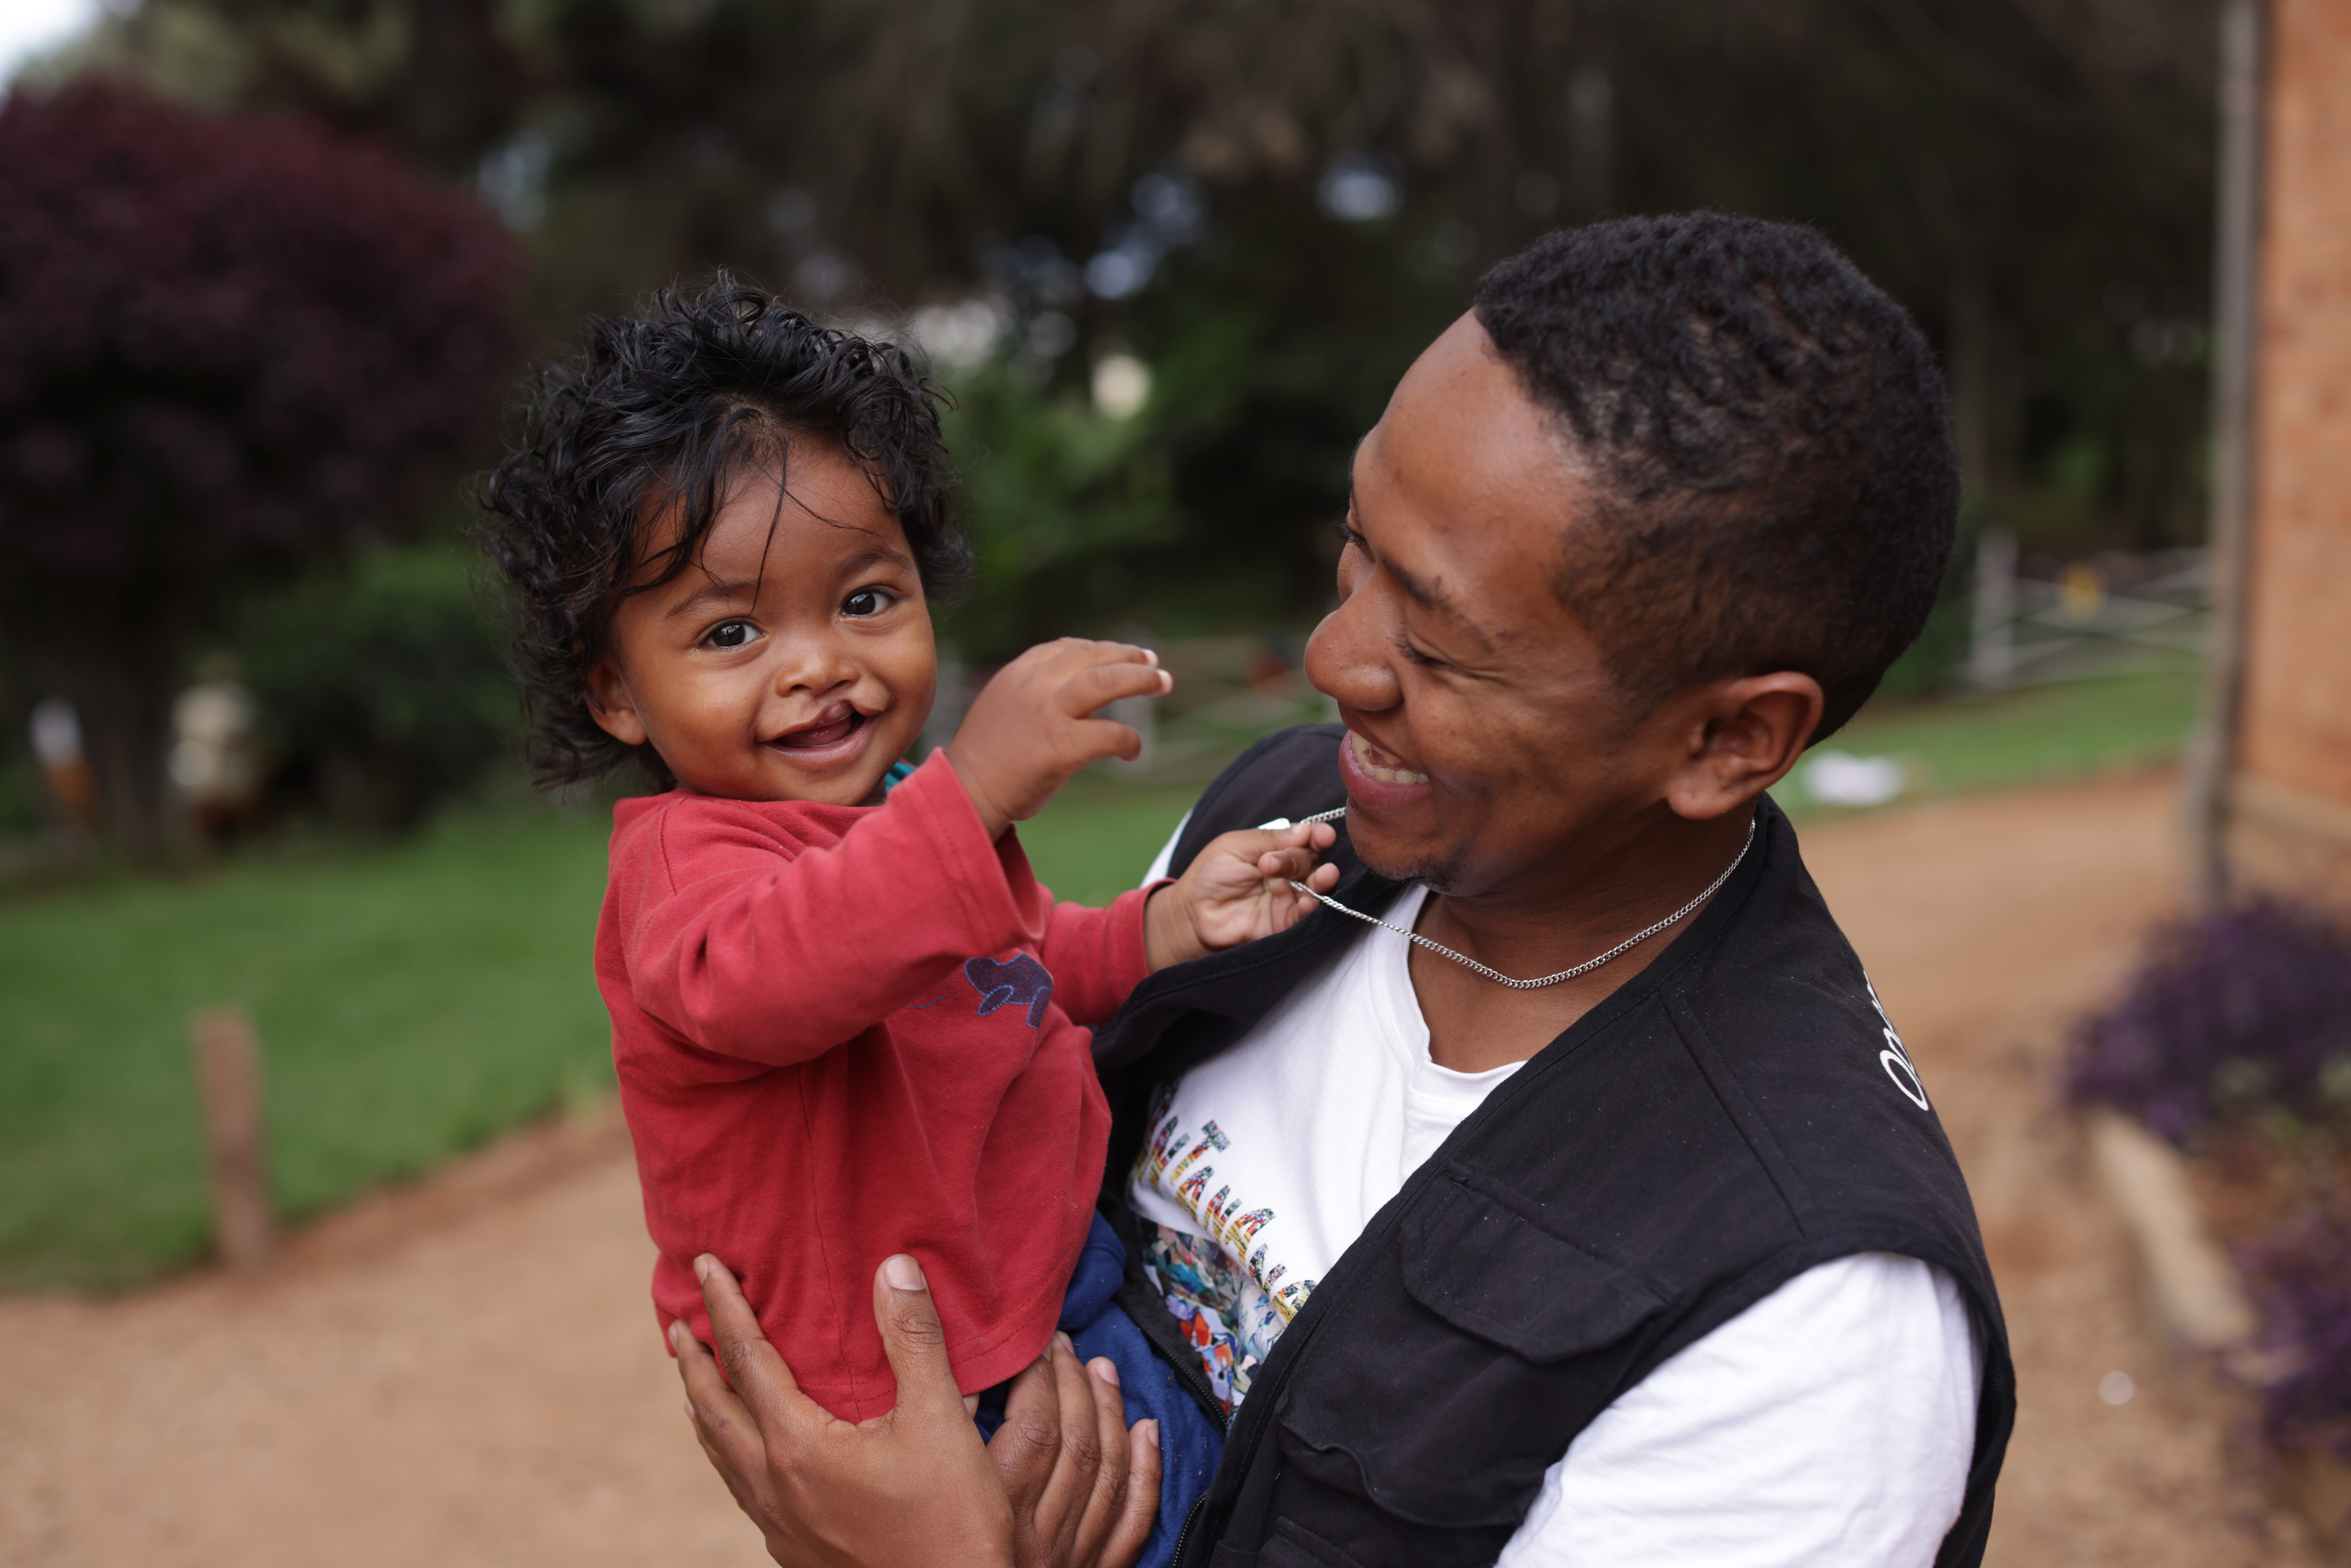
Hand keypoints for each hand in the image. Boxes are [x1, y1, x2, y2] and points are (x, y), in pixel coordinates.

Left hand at [675, 1251, 1160, 1567]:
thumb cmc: (950, 1522)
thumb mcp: (942, 1421)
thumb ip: (914, 1339)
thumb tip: (894, 1266)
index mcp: (798, 1446)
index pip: (747, 1358)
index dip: (725, 1307)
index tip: (705, 1265)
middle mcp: (775, 1486)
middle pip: (715, 1410)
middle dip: (695, 1361)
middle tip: (678, 1322)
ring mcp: (781, 1526)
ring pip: (723, 1456)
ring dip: (705, 1410)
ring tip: (696, 1387)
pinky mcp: (796, 1553)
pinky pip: (743, 1491)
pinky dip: (730, 1455)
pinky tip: (747, 1460)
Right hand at [946, 640, 1170, 838]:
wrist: (965, 793)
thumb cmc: (985, 761)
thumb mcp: (1000, 708)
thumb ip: (1031, 693)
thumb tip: (1073, 693)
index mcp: (1016, 674)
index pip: (1065, 649)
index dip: (1097, 649)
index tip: (1118, 655)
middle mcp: (1033, 685)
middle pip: (1092, 656)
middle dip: (1128, 656)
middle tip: (1153, 664)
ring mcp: (1049, 713)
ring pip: (1107, 681)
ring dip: (1140, 679)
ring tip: (1162, 683)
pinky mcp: (1063, 746)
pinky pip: (1111, 733)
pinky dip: (1130, 740)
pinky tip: (1132, 751)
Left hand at [1144, 821, 1339, 970]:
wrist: (1192, 912)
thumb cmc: (1210, 875)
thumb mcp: (1235, 846)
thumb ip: (1270, 839)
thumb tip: (1306, 830)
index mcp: (1275, 849)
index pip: (1305, 840)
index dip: (1317, 836)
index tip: (1322, 835)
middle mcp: (1287, 872)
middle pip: (1310, 861)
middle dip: (1298, 859)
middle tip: (1271, 864)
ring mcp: (1287, 897)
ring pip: (1316, 887)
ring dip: (1323, 880)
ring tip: (1325, 875)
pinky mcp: (1284, 921)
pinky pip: (1304, 914)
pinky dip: (1311, 906)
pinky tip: (1310, 900)